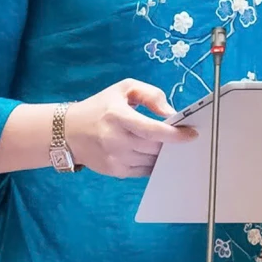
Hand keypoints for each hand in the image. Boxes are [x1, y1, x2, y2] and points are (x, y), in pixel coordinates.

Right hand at [63, 80, 196, 177]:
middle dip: (171, 142)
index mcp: (118, 116)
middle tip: (181, 135)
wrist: (69, 132)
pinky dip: (153, 163)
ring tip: (166, 143)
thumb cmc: (100, 107)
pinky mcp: (115, 171)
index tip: (192, 134)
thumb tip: (170, 112)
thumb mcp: (123, 89)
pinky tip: (153, 153)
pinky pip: (144, 171)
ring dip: (163, 153)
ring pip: (152, 161)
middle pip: (155, 147)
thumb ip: (150, 95)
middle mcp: (116, 140)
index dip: (175, 134)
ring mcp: (115, 158)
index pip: (152, 130)